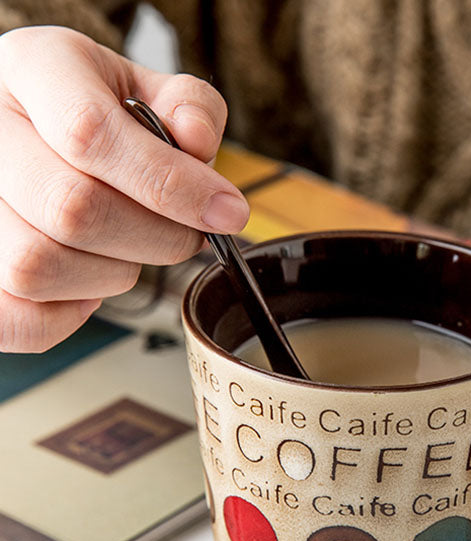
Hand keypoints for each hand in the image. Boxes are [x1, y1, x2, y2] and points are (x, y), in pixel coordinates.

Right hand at [0, 25, 248, 351]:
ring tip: (130, 249)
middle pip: (72, 211)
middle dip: (157, 238)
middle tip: (185, 235)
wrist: (33, 122)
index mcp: (34, 70)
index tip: (228, 213)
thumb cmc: (95, 111)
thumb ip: (189, 106)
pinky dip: (66, 318)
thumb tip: (197, 143)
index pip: (91, 135)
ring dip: (113, 275)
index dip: (173, 186)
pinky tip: (88, 285)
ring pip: (38, 267)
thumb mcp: (145, 88)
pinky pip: (14, 319)